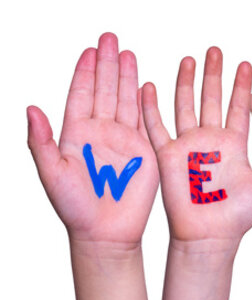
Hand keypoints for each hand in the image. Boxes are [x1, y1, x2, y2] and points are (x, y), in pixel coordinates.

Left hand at [27, 33, 157, 244]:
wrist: (105, 233)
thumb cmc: (74, 208)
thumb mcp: (51, 173)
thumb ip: (40, 141)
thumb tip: (30, 109)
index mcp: (75, 134)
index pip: (81, 94)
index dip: (85, 71)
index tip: (90, 50)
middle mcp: (98, 132)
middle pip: (104, 89)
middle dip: (107, 63)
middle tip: (110, 38)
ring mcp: (122, 140)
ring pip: (124, 99)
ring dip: (126, 76)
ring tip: (127, 53)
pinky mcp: (143, 151)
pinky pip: (144, 120)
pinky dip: (144, 101)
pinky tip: (144, 84)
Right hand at [140, 47, 251, 245]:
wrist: (211, 237)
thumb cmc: (239, 216)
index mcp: (234, 144)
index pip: (239, 107)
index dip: (242, 86)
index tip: (246, 64)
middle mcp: (211, 141)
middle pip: (211, 99)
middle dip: (213, 75)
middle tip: (216, 51)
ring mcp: (188, 147)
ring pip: (185, 106)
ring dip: (185, 83)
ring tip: (189, 60)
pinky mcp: (167, 157)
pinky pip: (157, 128)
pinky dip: (151, 108)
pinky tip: (149, 86)